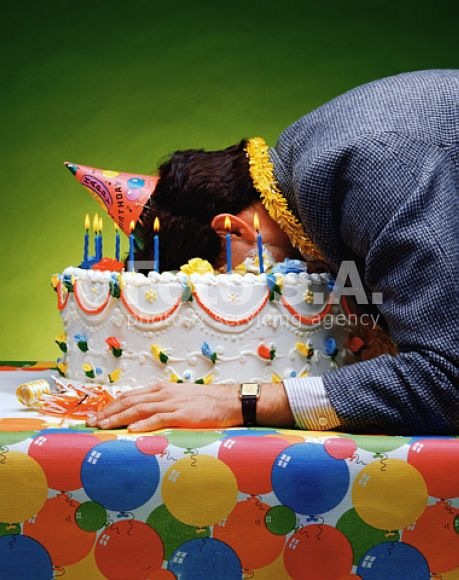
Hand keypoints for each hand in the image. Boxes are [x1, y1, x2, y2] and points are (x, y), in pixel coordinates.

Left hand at [86, 382, 241, 431]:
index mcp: (160, 390)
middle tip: (91, 423)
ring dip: (119, 418)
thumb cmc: (204, 402)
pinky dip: (144, 424)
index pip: (129, 396)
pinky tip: (132, 430)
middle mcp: (162, 394)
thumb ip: (161, 404)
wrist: (227, 401)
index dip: (111, 406)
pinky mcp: (182, 415)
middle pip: (129, 401)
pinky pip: (159, 419)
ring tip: (104, 426)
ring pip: (139, 409)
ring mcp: (172, 403)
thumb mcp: (179, 398)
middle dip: (108, 412)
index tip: (96, 415)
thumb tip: (142, 416)